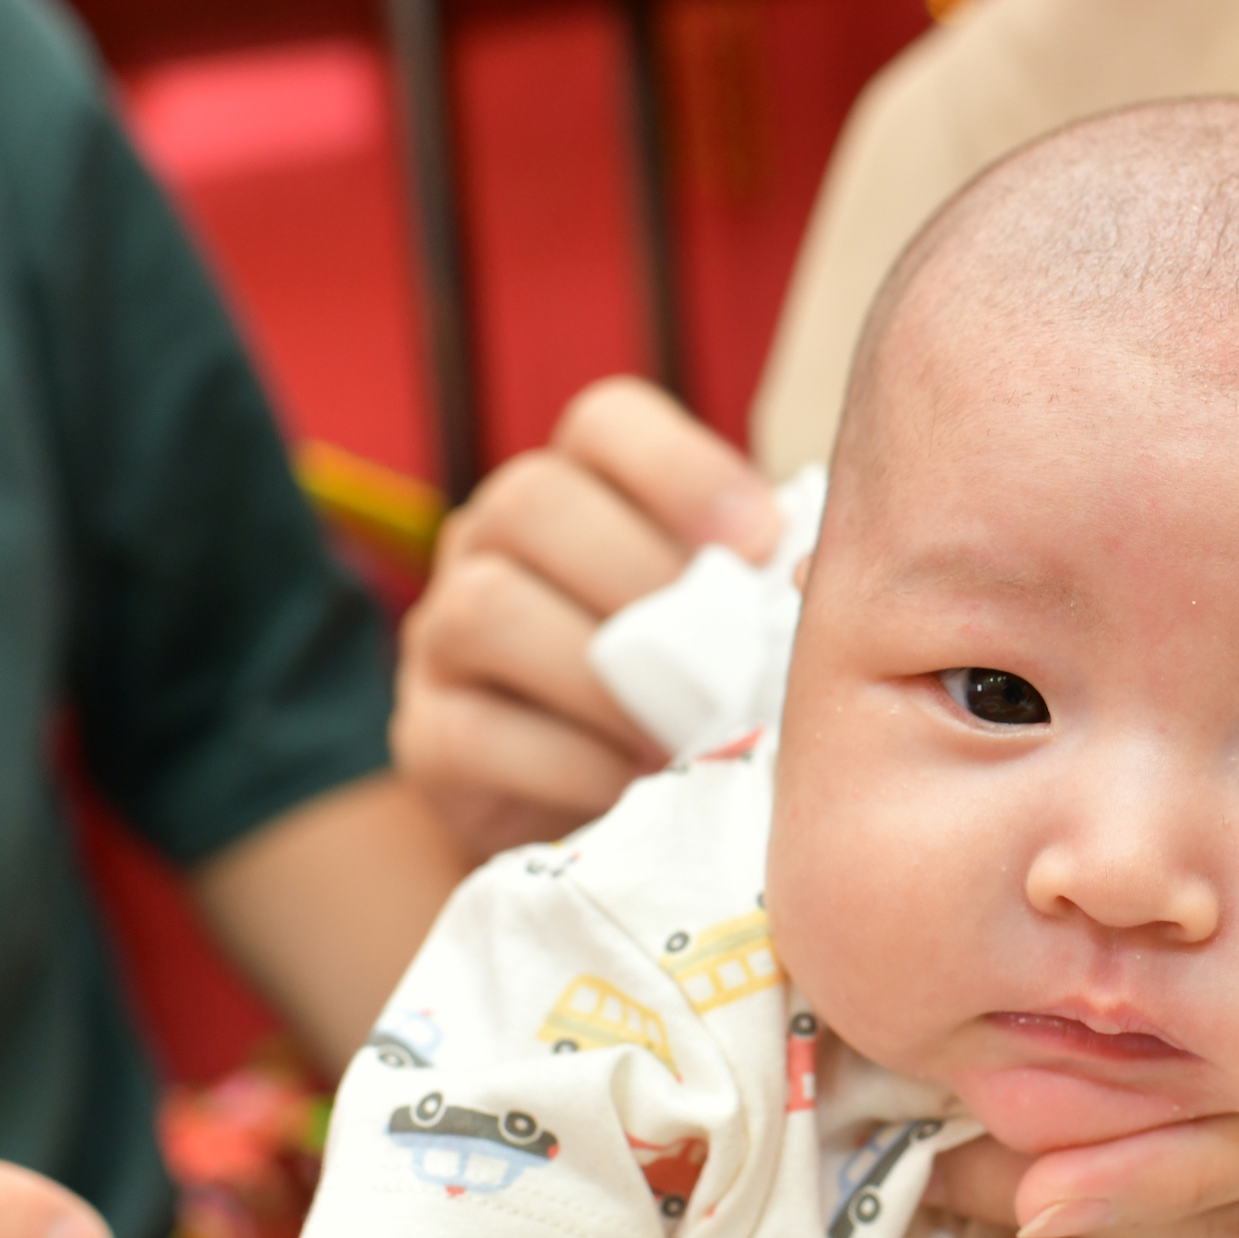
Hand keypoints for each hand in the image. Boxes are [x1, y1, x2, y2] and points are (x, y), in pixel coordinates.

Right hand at [392, 377, 782, 858]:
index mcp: (582, 487)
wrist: (599, 815)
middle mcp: (492, 538)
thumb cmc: (692, 696)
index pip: (606, 422)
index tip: (759, 542)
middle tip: (720, 658)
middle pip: (533, 502)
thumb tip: (811, 579)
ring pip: (489, 609)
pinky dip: (572, 764)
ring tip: (685, 732)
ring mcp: (443, 635)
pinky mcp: (427, 738)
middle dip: (641, 578)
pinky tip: (637, 783)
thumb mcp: (730, 625)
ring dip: (603, 680)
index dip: (683, 468)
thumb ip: (758, 586)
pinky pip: (477, 732)